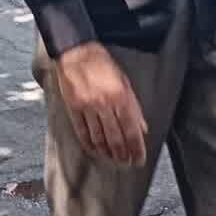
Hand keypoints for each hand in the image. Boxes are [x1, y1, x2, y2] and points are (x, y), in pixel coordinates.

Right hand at [55, 42, 146, 165]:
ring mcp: (87, 107)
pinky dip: (89, 144)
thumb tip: (142, 128)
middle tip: (127, 163)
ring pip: (99, 138)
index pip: (132, 131)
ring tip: (113, 159)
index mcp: (120, 96)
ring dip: (108, 153)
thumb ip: (134, 106)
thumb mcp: (125, 81)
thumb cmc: (102, 64)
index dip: (137, 149)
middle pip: (116, 139)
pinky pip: (82, 132)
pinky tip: (95, 150)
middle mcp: (105, 104)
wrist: (76, 52)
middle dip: (123, 155)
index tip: (139, 159)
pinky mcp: (73, 108)